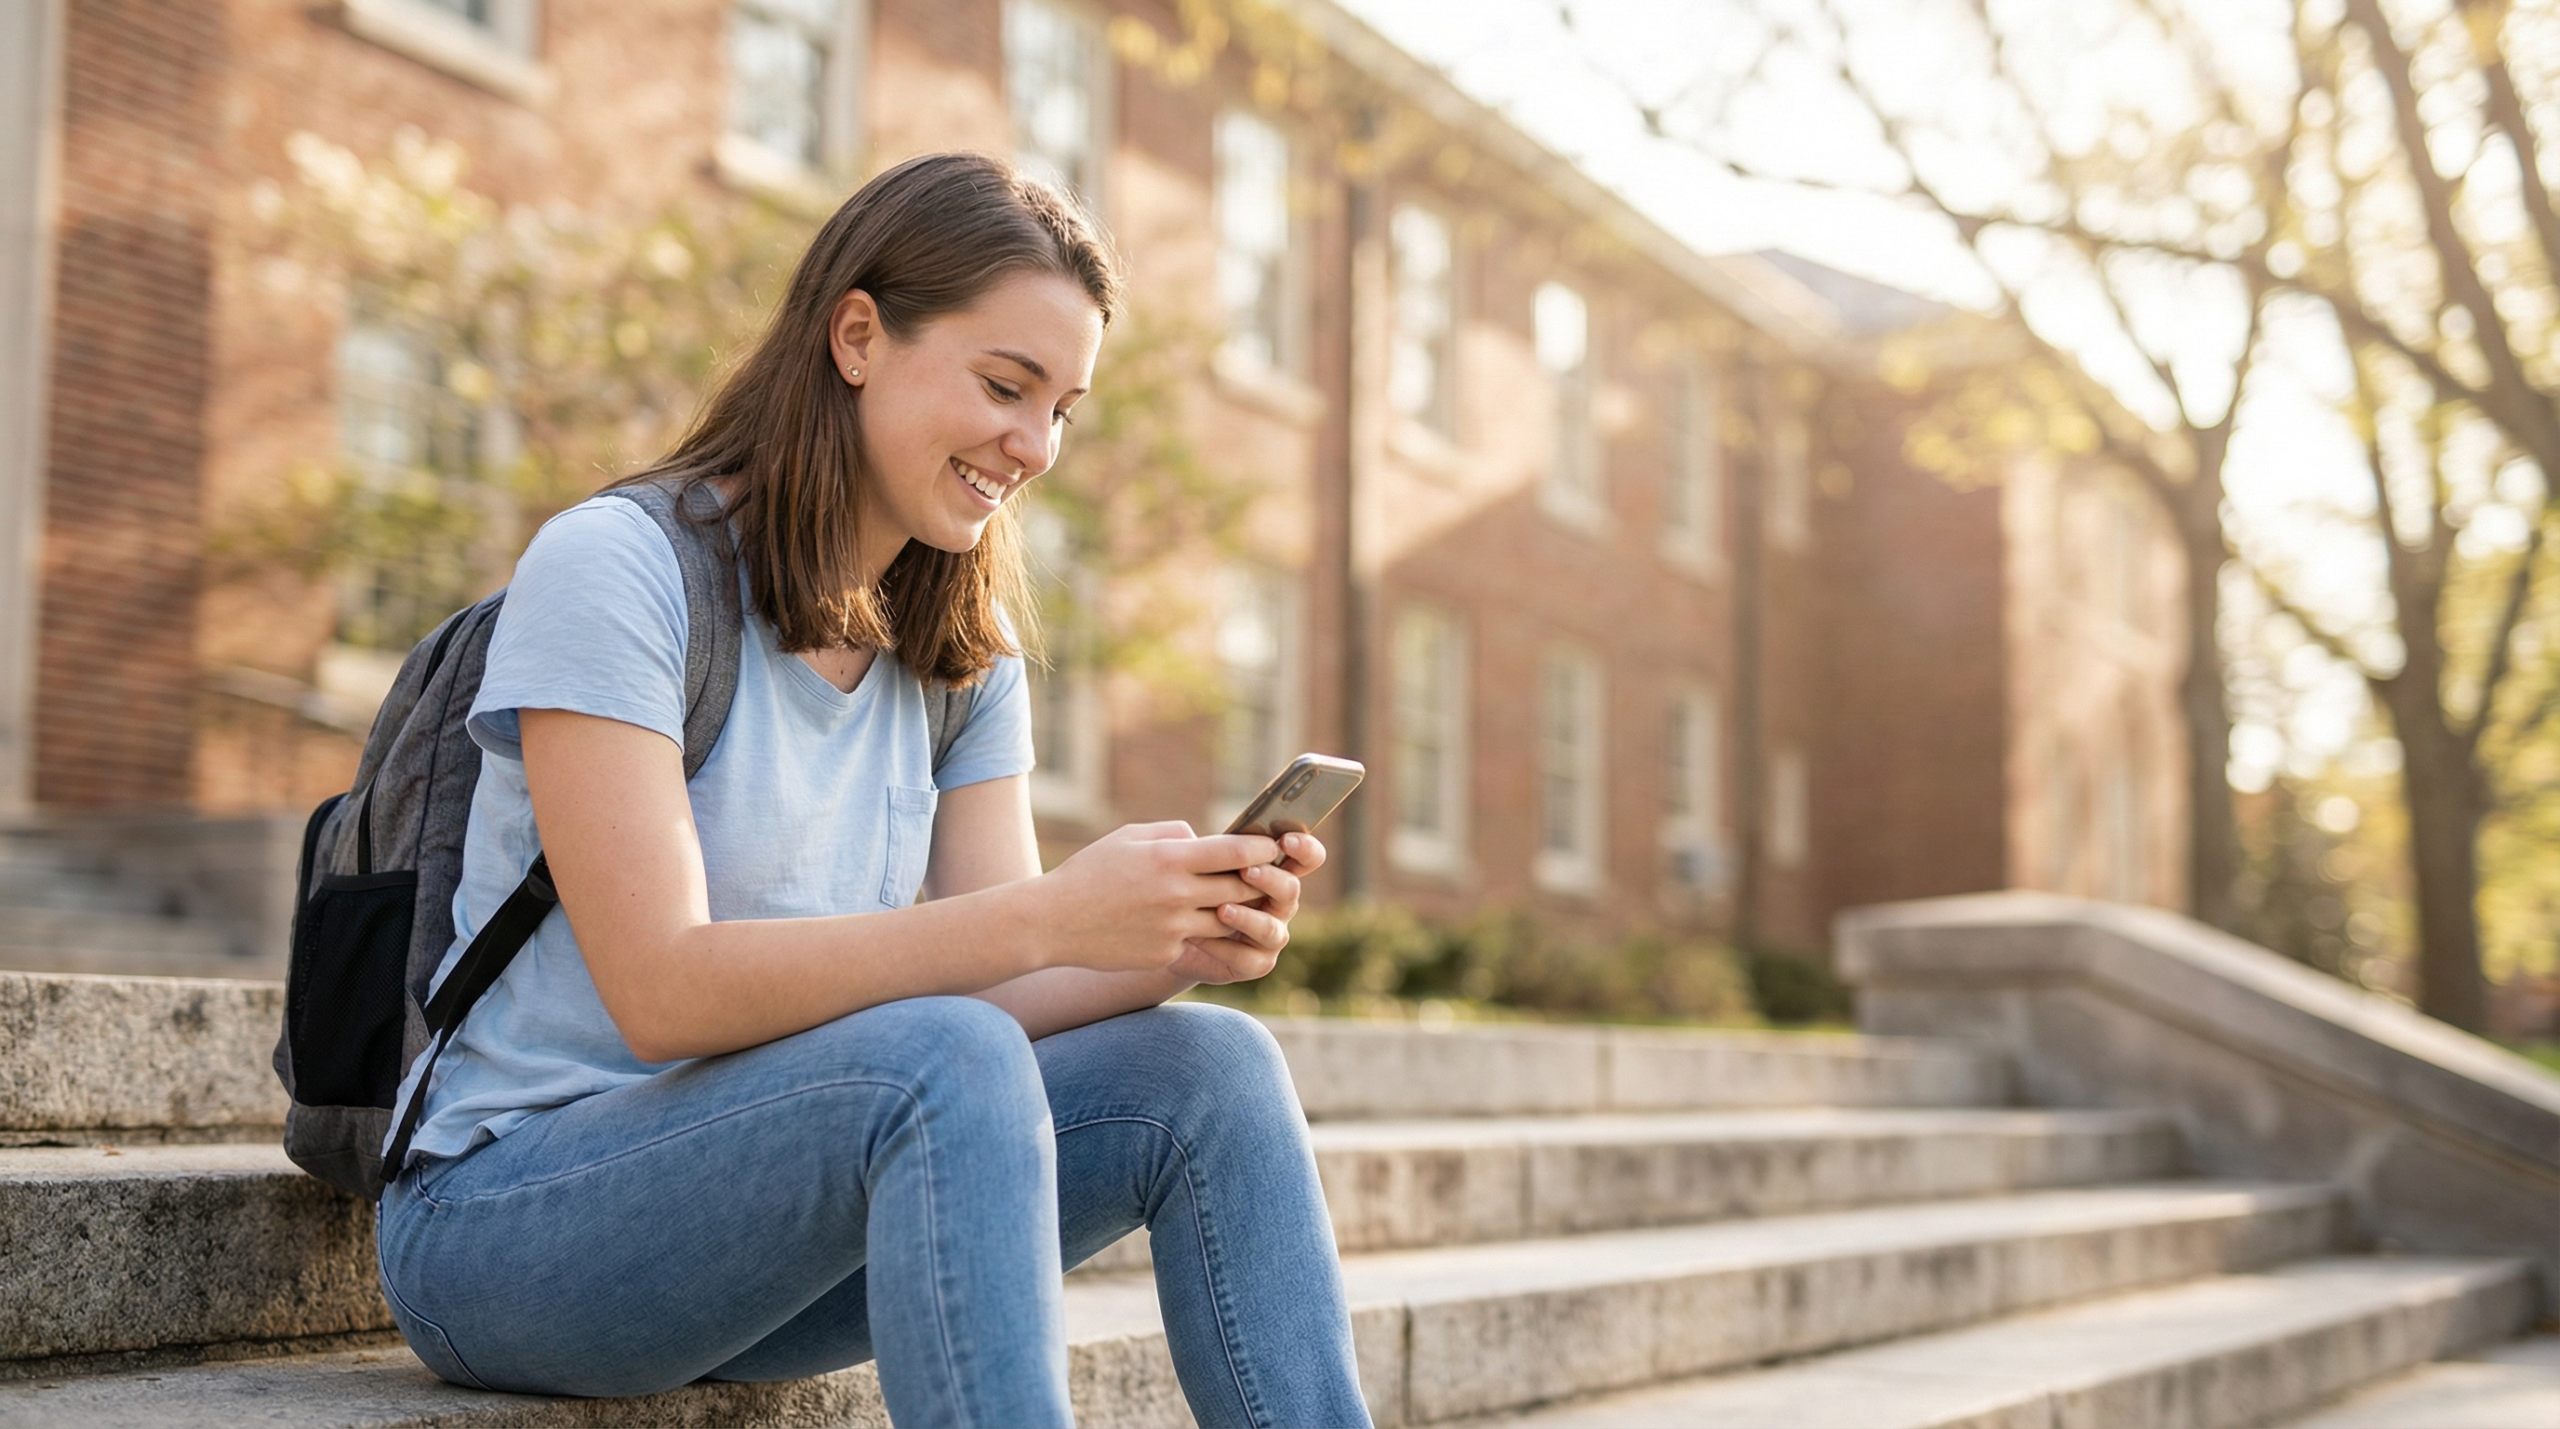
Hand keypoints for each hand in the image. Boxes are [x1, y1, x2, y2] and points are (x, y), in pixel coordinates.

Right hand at [1033, 822, 1281, 975]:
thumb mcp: (1129, 837)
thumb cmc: (1090, 872)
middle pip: (1241, 888)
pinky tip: (1196, 925)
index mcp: (1169, 858)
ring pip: (1227, 920)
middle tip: (1269, 876)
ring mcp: (1173, 928)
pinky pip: (1197, 942)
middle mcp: (1176, 894)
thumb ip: (1173, 833)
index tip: (1271, 847)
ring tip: (1239, 900)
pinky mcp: (1166, 954)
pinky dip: (1201, 933)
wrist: (1052, 921)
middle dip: (1258, 881)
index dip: (1261, 849)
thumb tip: (1204, 838)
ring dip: (1236, 910)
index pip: (1235, 852)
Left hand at [1170, 831, 1325, 985]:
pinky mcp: (1255, 963)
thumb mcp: (1204, 864)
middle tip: (1247, 871)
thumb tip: (1206, 836)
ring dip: (1248, 918)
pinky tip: (1198, 937)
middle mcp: (1279, 905)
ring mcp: (1271, 936)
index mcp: (1275, 873)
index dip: (1305, 849)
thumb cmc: (1194, 889)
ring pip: (1272, 930)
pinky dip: (1223, 948)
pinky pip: (1249, 959)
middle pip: (1291, 890)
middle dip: (1271, 879)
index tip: (1286, 841)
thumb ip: (1215, 849)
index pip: (1306, 858)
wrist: (1174, 931)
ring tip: (1222, 909)